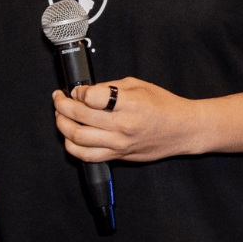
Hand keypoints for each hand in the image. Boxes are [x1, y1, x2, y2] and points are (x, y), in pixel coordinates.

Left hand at [53, 78, 203, 162]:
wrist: (183, 130)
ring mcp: (119, 144)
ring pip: (77, 138)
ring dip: (62, 125)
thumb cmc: (163, 105)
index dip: (78, 91)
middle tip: (58, 98)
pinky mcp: (118, 156)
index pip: (92, 97)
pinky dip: (71, 146)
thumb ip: (109, 87)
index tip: (76, 89)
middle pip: (79, 116)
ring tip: (60, 115)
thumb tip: (84, 92)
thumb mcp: (137, 85)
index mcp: (129, 104)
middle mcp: (123, 125)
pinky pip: (86, 156)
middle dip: (61, 105)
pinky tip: (69, 136)